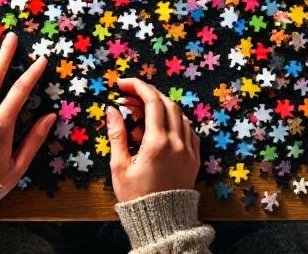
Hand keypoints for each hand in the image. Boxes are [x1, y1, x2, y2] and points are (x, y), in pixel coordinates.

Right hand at [106, 78, 199, 202]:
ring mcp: (189, 150)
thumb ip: (117, 134)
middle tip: (128, 98)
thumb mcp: (120, 166)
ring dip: (161, 106)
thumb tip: (112, 110)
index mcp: (157, 143)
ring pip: (179, 114)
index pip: (151, 101)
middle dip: (147, 94)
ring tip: (140, 114)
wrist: (162, 223)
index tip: (122, 84)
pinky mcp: (195, 158)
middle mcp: (177, 142)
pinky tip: (160, 127)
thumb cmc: (136, 197)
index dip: (137, 86)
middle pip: (167, 103)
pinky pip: (188, 130)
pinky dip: (174, 121)